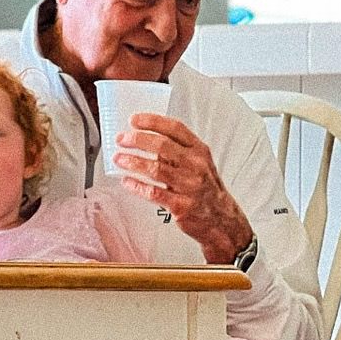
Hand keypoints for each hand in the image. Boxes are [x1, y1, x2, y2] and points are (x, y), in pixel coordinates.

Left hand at [115, 112, 253, 263]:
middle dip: (138, 140)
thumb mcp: (199, 164)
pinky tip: (127, 182)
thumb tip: (146, 141)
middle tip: (122, 139)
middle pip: (162, 146)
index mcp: (199, 151)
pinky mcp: (181, 205)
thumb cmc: (206, 190)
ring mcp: (189, 186)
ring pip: (155, 169)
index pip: (175, 129)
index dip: (152, 122)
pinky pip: (154, 193)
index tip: (134, 120)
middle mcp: (196, 166)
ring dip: (133, 162)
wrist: (221, 219)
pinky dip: (137, 186)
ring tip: (119, 159)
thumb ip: (177, 151)